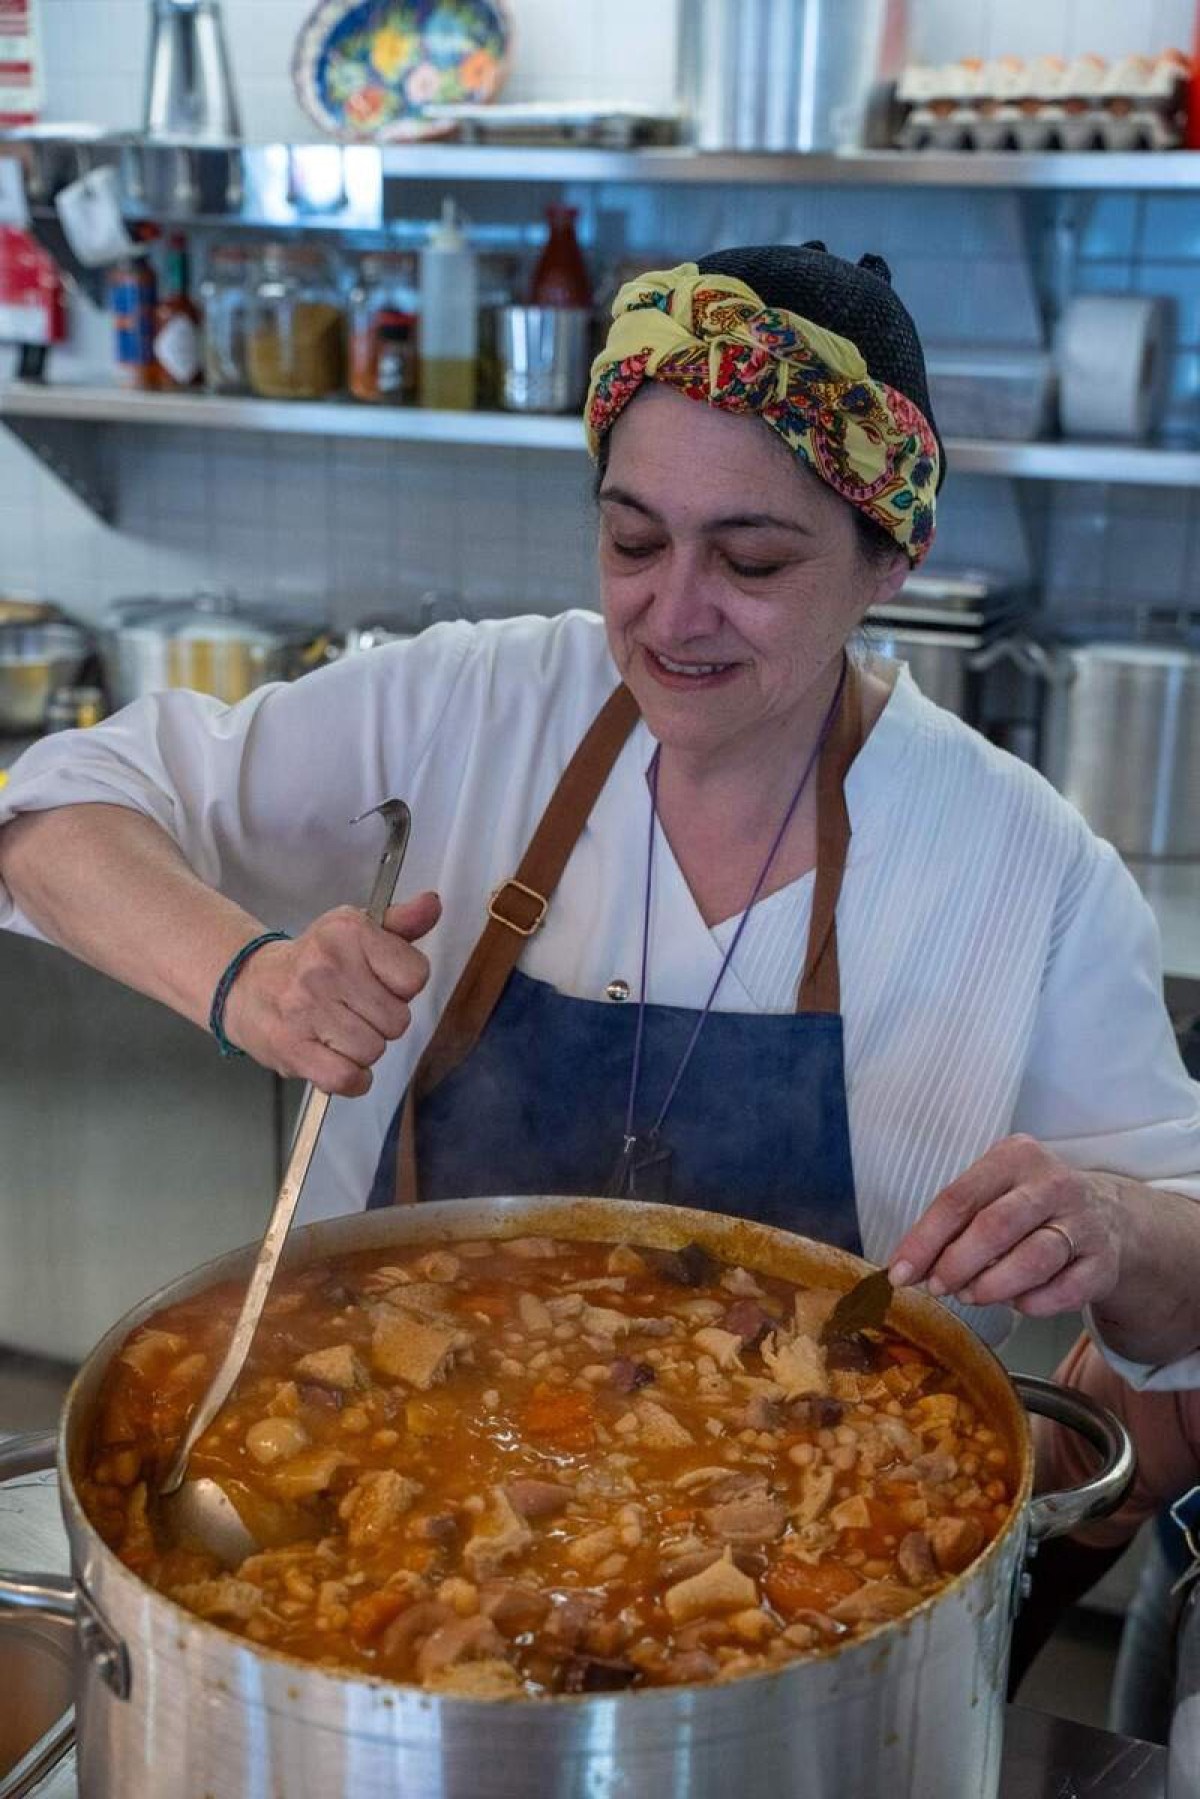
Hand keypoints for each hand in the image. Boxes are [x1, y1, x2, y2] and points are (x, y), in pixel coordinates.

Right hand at [222, 892, 440, 1096]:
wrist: (247, 985)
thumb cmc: (314, 960)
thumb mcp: (355, 930)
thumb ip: (401, 922)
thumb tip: (431, 905)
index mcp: (347, 932)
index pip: (414, 976)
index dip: (401, 987)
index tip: (378, 981)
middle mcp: (326, 968)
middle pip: (397, 1021)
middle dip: (381, 1020)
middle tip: (354, 1008)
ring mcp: (307, 1010)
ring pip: (374, 1051)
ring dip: (363, 1049)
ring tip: (338, 1030)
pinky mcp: (292, 1049)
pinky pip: (348, 1079)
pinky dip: (350, 1077)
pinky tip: (336, 1058)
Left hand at [888, 1135, 1122, 1316]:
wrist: (1107, 1217)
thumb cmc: (1029, 1207)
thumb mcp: (992, 1196)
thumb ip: (953, 1225)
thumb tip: (909, 1268)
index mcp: (1015, 1157)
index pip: (959, 1198)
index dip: (925, 1240)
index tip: (900, 1273)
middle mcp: (1053, 1183)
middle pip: (995, 1226)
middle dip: (957, 1263)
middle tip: (938, 1287)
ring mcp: (1084, 1222)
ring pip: (1033, 1259)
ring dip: (993, 1286)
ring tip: (971, 1295)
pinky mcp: (1104, 1261)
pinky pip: (1064, 1290)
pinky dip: (1033, 1303)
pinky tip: (1017, 1303)